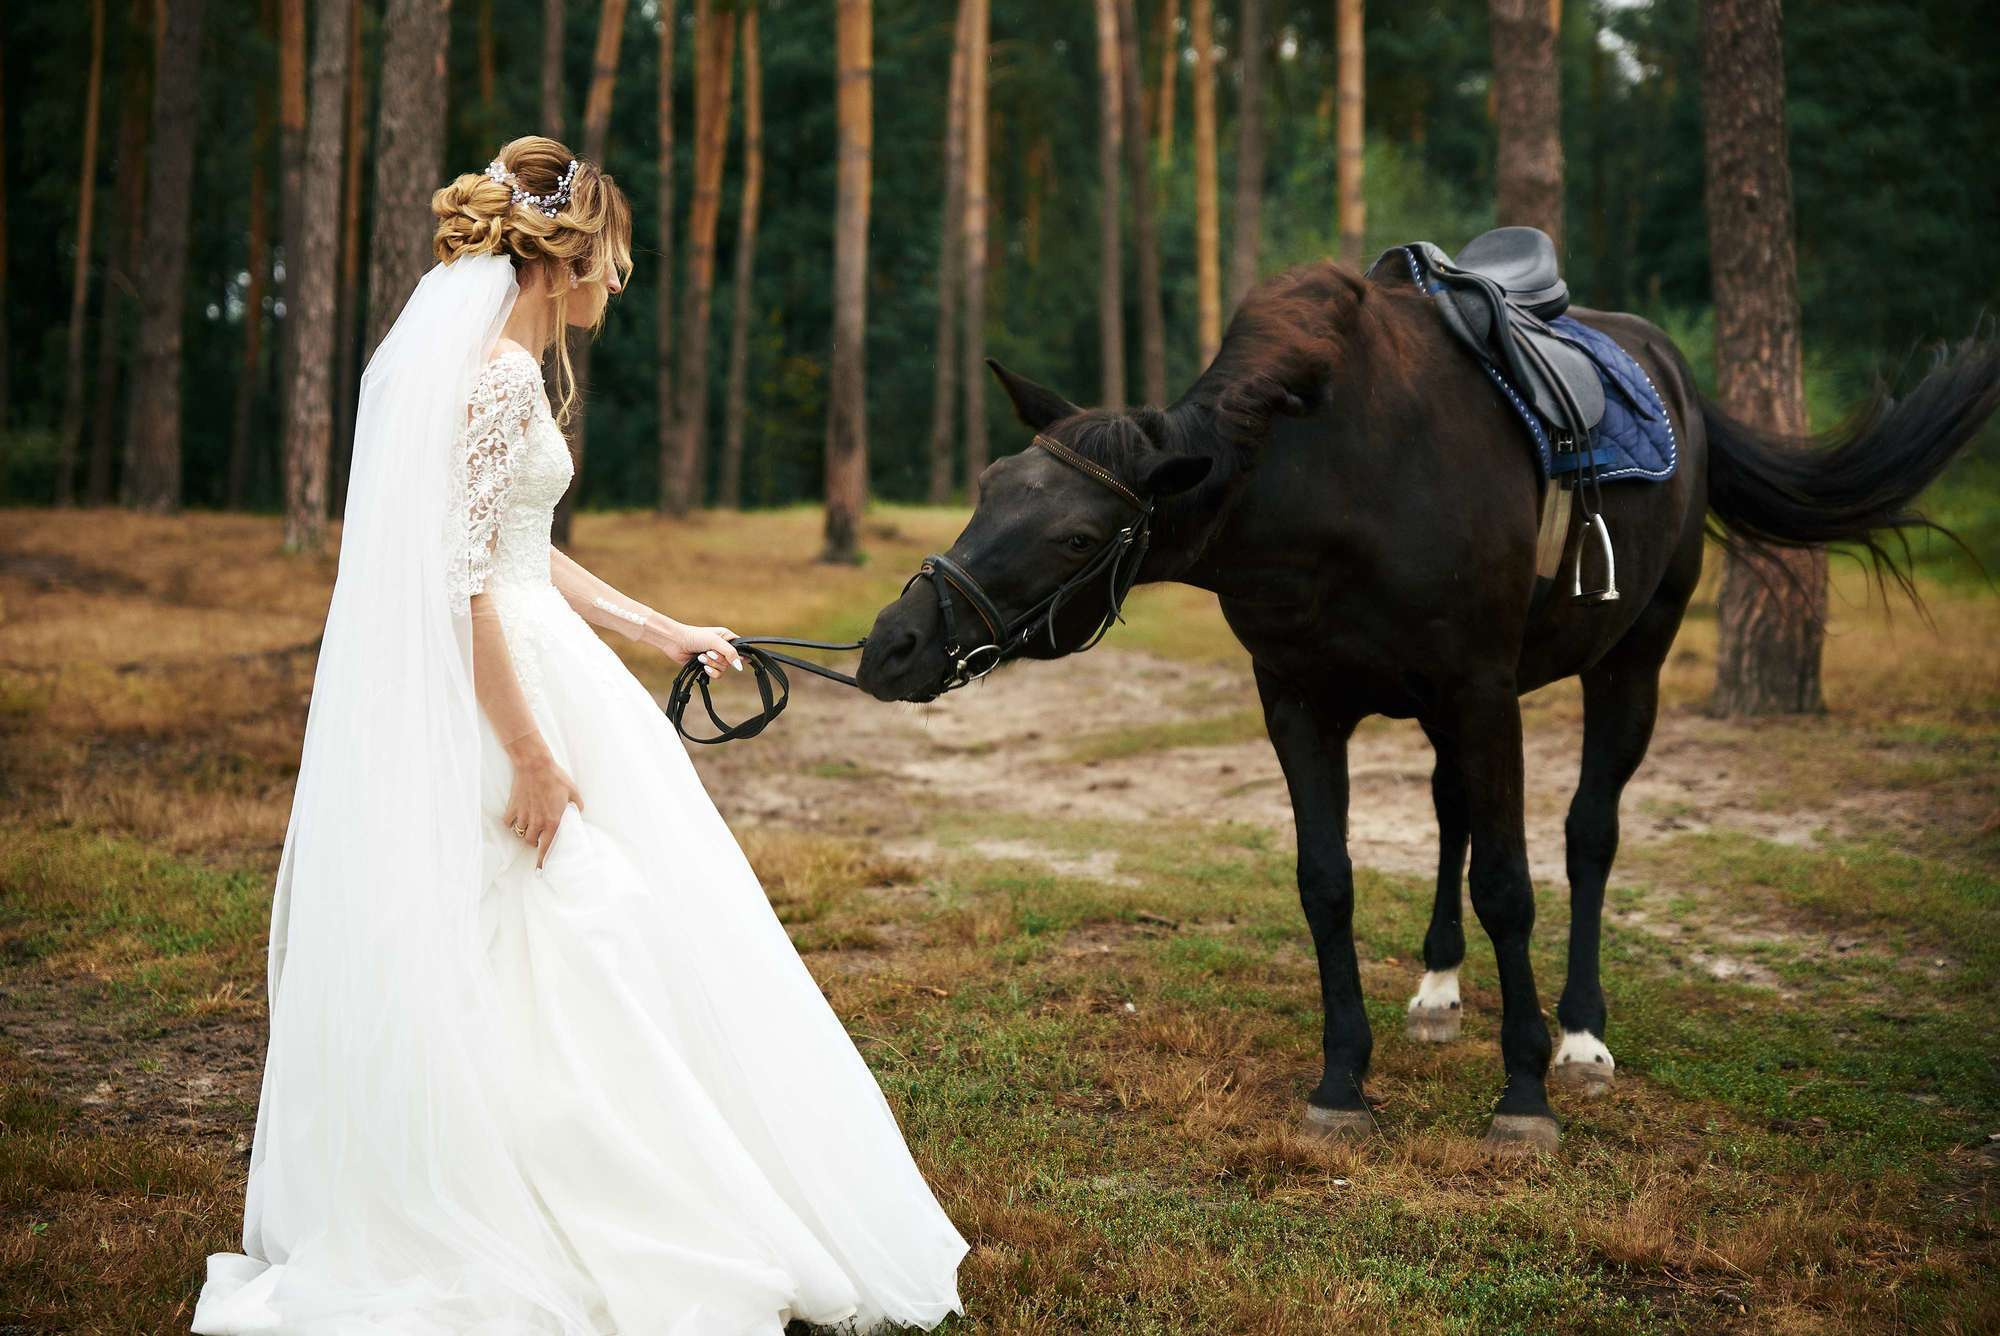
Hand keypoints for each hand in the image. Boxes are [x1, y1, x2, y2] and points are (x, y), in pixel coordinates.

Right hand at [502, 748, 583, 868]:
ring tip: (528, 827)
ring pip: (520, 834)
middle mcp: (537, 822)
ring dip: (524, 834)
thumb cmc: (555, 778)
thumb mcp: (573, 791)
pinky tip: (516, 819)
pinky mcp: (512, 808)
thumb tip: (577, 813)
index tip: (540, 870)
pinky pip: (509, 823)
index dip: (543, 861)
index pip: (547, 847)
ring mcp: (523, 816)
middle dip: (534, 842)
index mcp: (553, 821)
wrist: (535, 765)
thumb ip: (577, 806)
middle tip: (538, 836)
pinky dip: (511, 824)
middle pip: (531, 842)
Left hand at [654, 620, 743, 678]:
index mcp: (727, 638)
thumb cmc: (695, 636)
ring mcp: (714, 658)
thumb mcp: (715, 641)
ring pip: (723, 669)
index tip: (738, 659)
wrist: (676, 643)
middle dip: (718, 659)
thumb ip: (730, 653)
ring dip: (711, 664)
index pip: (741, 649)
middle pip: (731, 662)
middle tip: (709, 652)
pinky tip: (702, 665)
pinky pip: (716, 674)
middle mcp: (722, 648)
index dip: (739, 655)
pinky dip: (710, 671)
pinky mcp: (707, 666)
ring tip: (701, 656)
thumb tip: (740, 666)